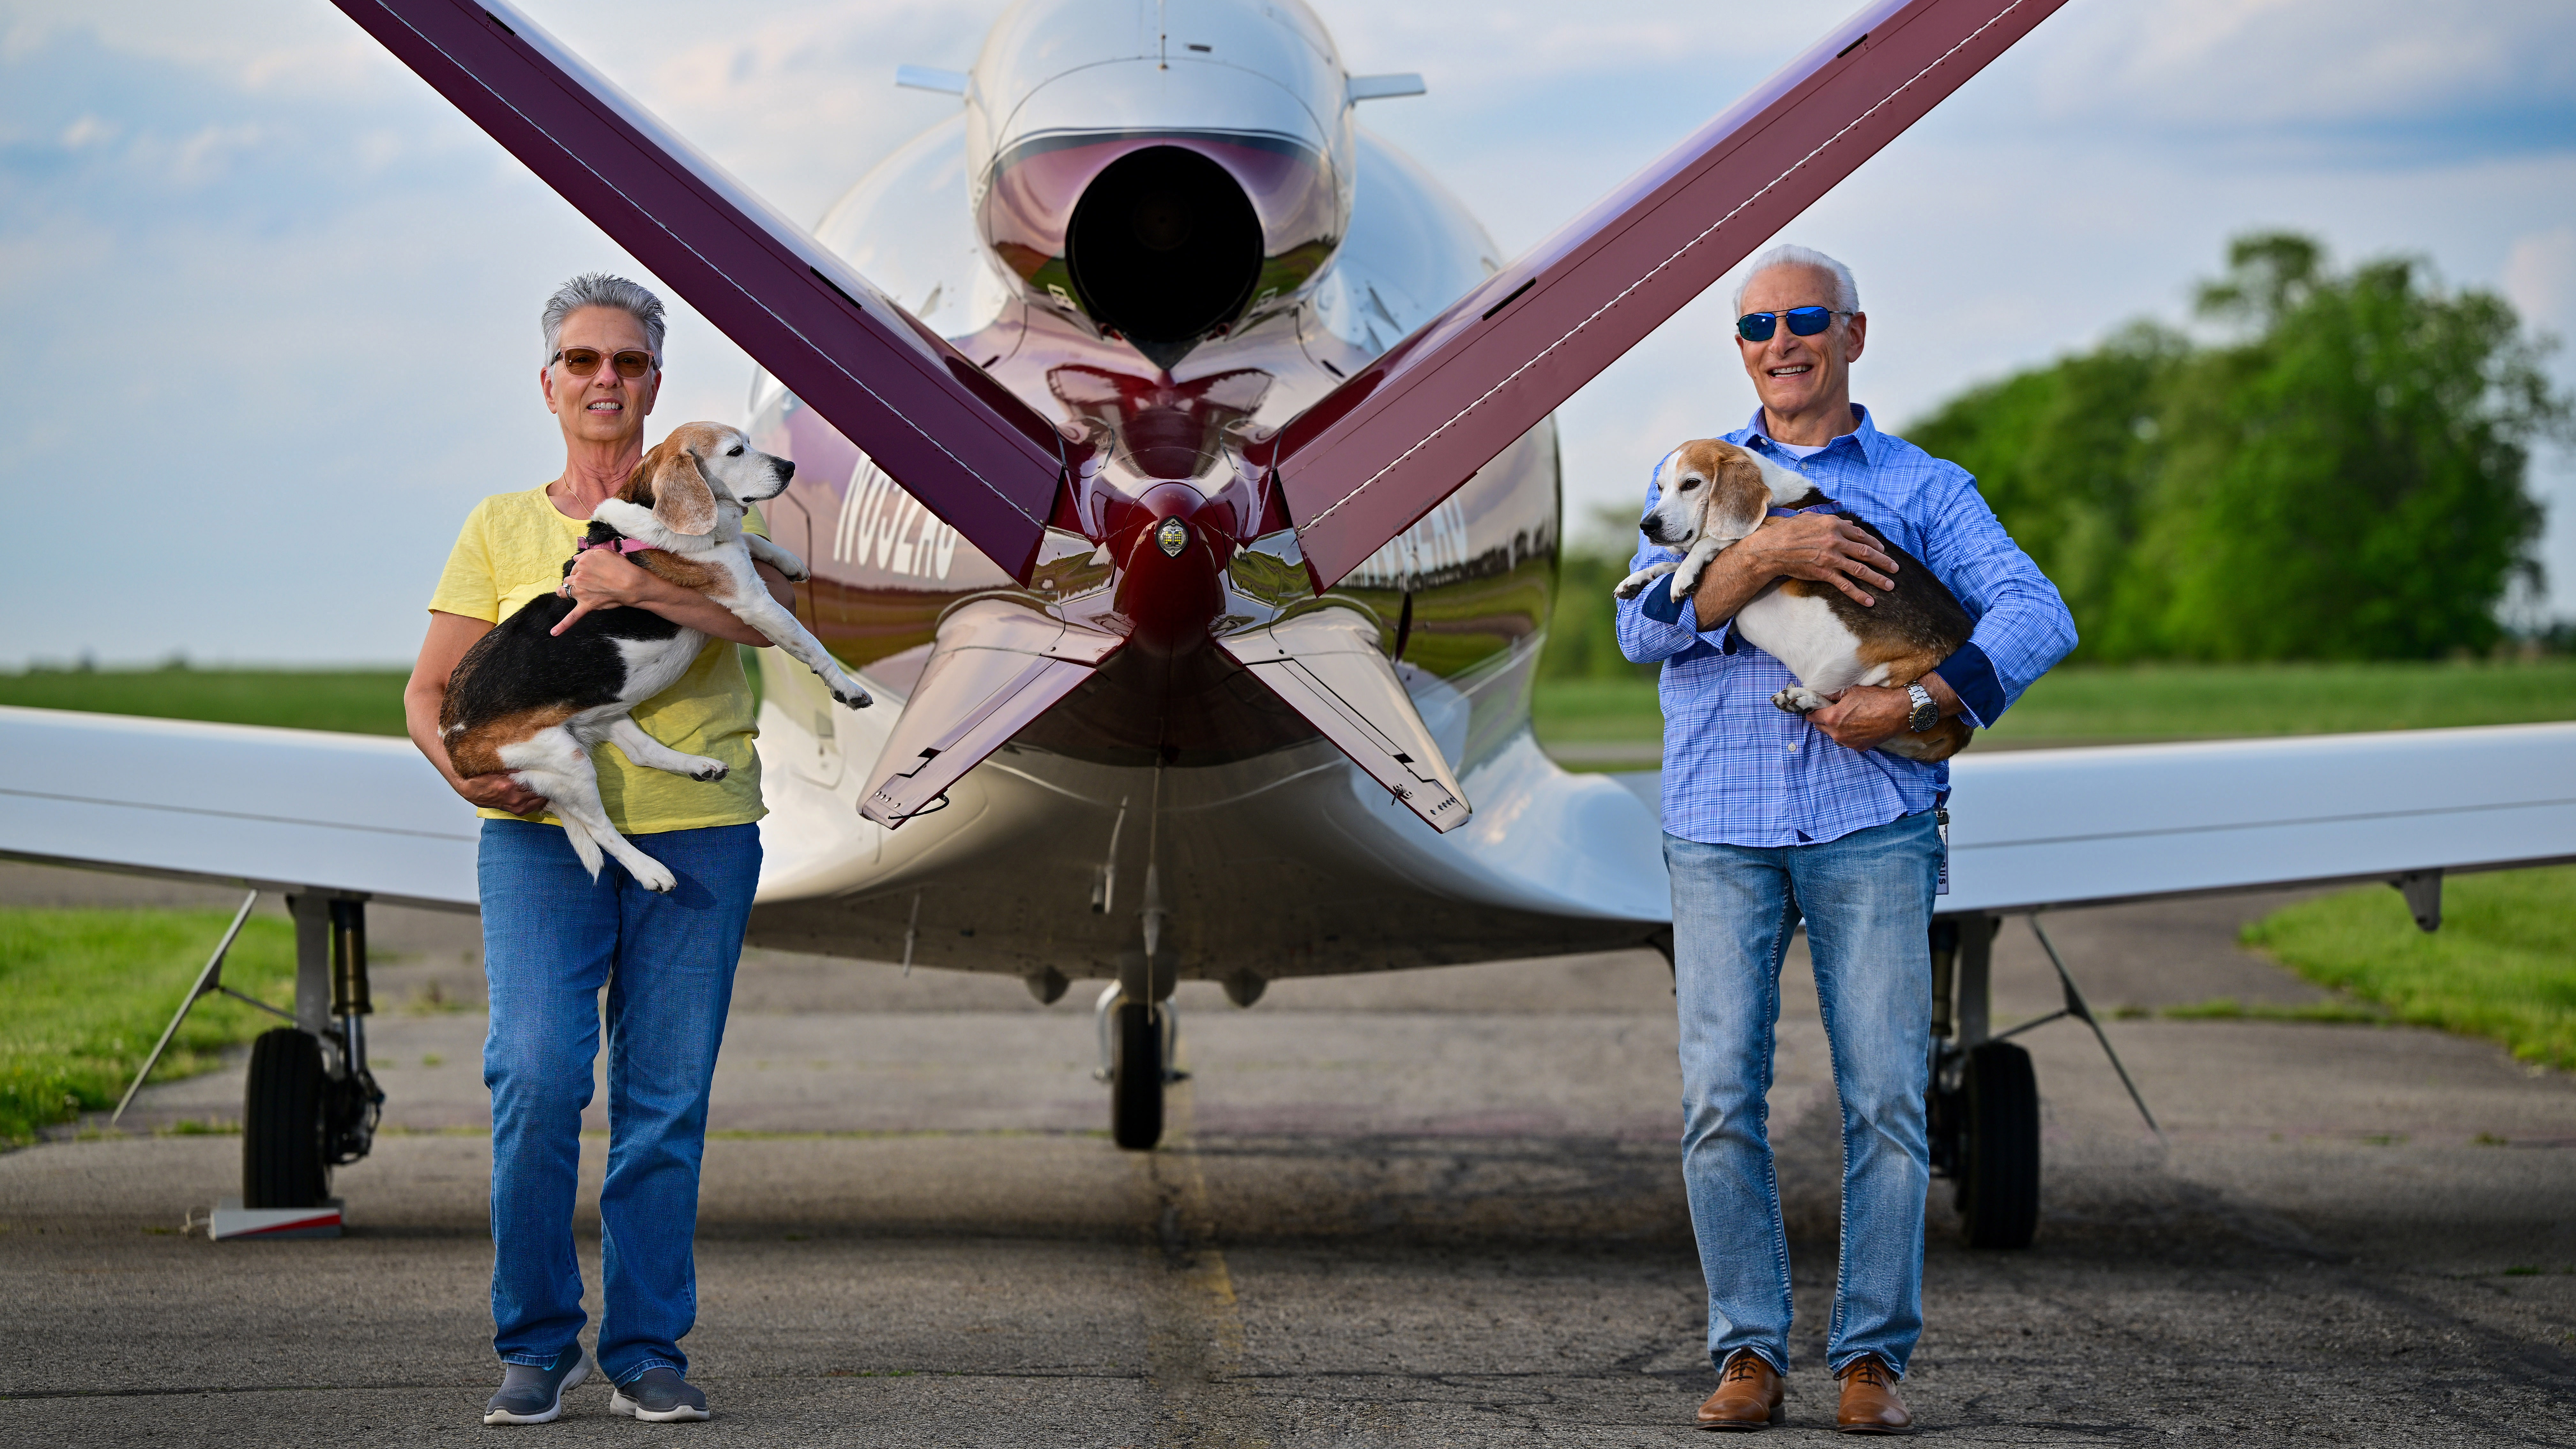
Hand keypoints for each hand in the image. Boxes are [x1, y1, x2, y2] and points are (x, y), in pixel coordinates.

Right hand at [456, 771, 548, 815]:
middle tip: (553, 774)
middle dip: (547, 783)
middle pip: (540, 791)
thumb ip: (514, 766)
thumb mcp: (496, 767)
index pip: (534, 780)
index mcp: (510, 786)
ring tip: (549, 782)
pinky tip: (542, 792)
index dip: (544, 773)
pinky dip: (540, 799)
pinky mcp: (517, 811)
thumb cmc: (481, 778)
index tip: (550, 767)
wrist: (469, 791)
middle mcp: (515, 799)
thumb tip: (532, 761)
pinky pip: (534, 806)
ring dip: (544, 791)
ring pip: (540, 800)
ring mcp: (517, 807)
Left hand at [553, 547, 653, 635]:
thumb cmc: (621, 567)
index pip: (576, 566)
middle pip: (570, 578)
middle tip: (590, 581)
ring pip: (564, 591)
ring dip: (566, 591)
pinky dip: (562, 626)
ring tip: (571, 592)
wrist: (630, 584)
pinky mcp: (586, 606)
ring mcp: (580, 592)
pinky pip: (572, 617)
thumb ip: (587, 554)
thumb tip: (576, 558)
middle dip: (576, 579)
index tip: (593, 571)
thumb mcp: (604, 553)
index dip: (583, 569)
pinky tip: (553, 632)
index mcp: (582, 563)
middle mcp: (578, 577)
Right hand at [1732, 514, 1896, 605]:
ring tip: (1890, 585)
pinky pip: (1845, 585)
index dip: (1874, 544)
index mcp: (1834, 525)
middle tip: (1895, 568)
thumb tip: (1849, 524)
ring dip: (1878, 578)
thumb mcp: (1811, 518)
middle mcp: (1836, 540)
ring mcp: (1831, 558)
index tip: (1882, 550)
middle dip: (1883, 561)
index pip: (1860, 535)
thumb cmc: (1788, 531)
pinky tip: (1870, 601)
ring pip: (1860, 569)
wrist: (1772, 548)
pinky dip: (1859, 594)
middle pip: (1866, 552)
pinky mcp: (1824, 573)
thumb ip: (1832, 521)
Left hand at [1805, 684, 1912, 751]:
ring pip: (1834, 735)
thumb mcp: (1852, 692)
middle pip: (1821, 727)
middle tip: (1830, 710)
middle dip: (1822, 719)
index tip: (1816, 707)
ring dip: (1835, 728)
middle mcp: (1838, 734)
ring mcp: (1849, 742)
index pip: (1812, 717)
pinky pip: (1847, 741)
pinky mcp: (1860, 747)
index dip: (1813, 710)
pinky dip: (1848, 734)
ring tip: (1846, 718)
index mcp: (1833, 718)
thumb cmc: (1876, 698)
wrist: (1899, 711)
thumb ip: (1833, 696)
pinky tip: (1856, 725)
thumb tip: (1823, 696)